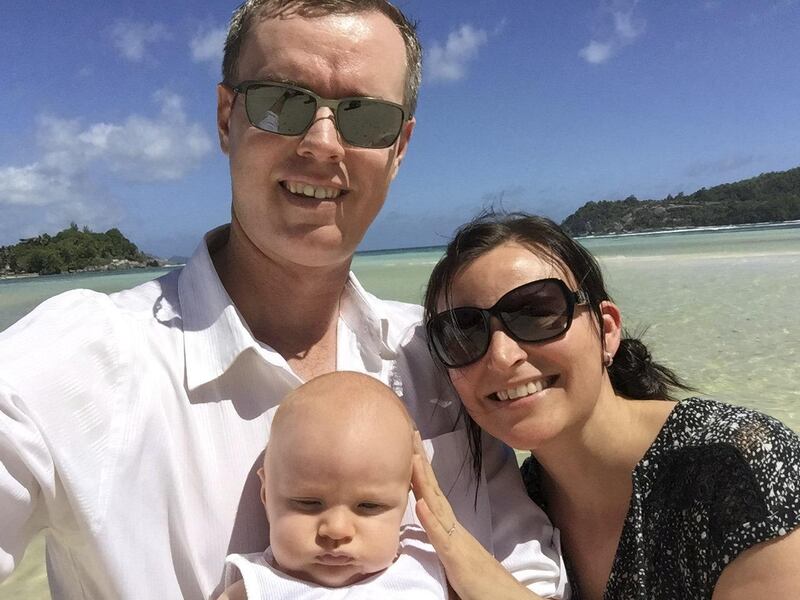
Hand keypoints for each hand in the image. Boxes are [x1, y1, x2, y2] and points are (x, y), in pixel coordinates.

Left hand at [411, 431, 543, 599]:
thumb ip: (443, 545)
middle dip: (420, 463)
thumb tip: (426, 534)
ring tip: (413, 457)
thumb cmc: (480, 585)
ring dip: (424, 481)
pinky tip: (421, 503)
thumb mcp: (455, 561)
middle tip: (410, 434)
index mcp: (451, 529)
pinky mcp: (457, 558)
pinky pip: (442, 536)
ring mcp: (457, 541)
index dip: (420, 471)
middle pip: (434, 490)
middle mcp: (455, 528)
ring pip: (437, 505)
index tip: (410, 447)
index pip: (432, 494)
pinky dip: (431, 519)